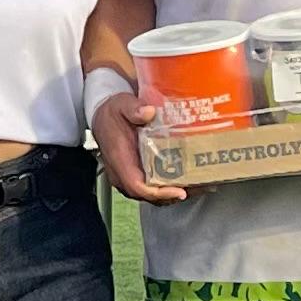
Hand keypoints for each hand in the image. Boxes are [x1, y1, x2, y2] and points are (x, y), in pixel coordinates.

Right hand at [92, 86, 189, 203]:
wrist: (103, 115)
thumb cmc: (112, 112)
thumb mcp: (121, 105)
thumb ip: (133, 108)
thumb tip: (149, 112)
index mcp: (119, 159)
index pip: (137, 186)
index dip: (158, 193)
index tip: (179, 190)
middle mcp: (122, 173)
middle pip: (148, 195)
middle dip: (172, 195)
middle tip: (196, 186)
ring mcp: (129, 176)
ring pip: (152, 194)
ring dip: (173, 193)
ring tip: (197, 185)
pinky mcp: (136, 174)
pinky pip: (152, 188)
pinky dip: (169, 188)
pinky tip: (187, 181)